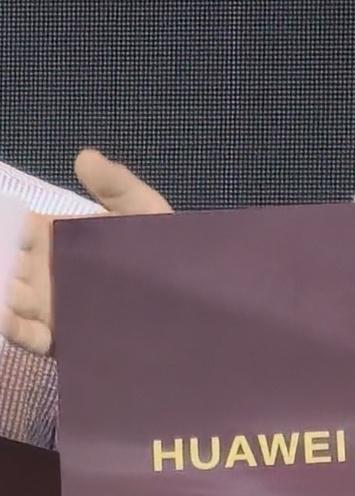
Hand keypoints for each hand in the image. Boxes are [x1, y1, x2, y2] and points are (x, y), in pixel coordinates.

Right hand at [0, 148, 171, 355]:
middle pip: (10, 265)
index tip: (10, 223)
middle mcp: (50, 273)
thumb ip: (116, 185)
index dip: (11, 225)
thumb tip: (84, 155)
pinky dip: (10, 327)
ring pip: (13, 299)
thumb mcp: (145, 212)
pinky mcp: (63, 340)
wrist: (195, 306)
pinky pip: (28, 337)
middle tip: (4, 258)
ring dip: (5, 292)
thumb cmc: (168, 253)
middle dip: (2, 259)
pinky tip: (6, 315)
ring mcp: (53, 308)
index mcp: (63, 240)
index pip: (21, 228)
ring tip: (6, 285)